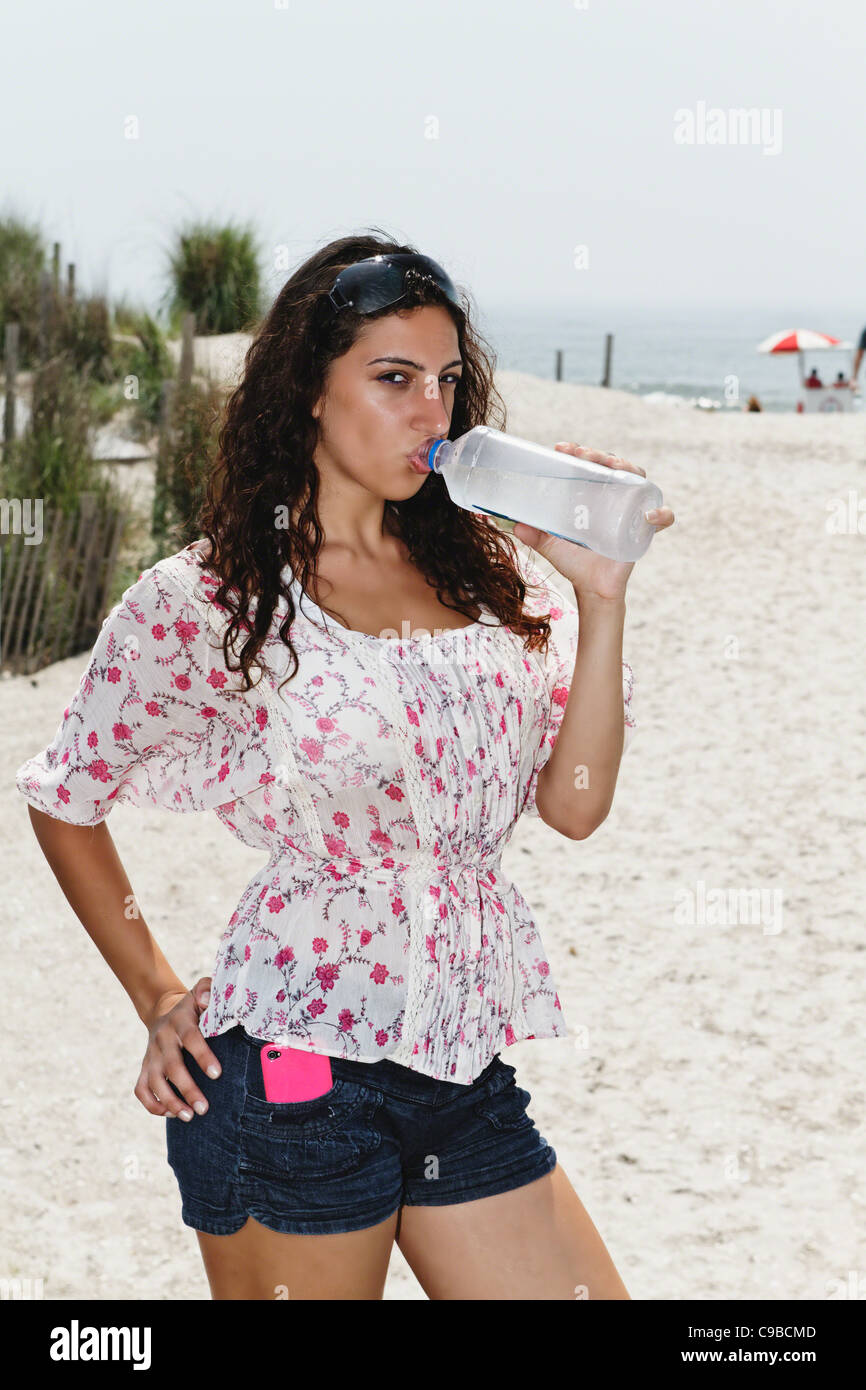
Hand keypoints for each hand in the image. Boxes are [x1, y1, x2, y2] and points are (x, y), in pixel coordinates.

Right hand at [134, 977, 220, 1120]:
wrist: (164, 1010)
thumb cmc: (193, 1006)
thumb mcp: (201, 991)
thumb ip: (209, 989)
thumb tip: (208, 999)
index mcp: (181, 1022)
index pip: (191, 1038)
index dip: (203, 1056)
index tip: (217, 1074)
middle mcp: (163, 1040)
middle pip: (172, 1067)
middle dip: (187, 1089)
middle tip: (204, 1108)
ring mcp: (151, 1055)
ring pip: (154, 1082)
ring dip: (170, 1102)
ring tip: (188, 1117)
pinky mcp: (144, 1067)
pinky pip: (141, 1089)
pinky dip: (152, 1104)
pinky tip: (170, 1114)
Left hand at [512, 441, 674, 602]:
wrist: (593, 588)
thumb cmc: (575, 562)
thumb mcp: (551, 545)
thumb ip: (533, 535)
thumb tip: (514, 525)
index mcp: (593, 494)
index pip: (590, 464)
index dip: (579, 452)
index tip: (561, 448)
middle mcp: (615, 497)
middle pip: (615, 466)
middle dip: (600, 454)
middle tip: (582, 454)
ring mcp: (632, 510)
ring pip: (640, 479)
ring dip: (630, 468)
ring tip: (613, 467)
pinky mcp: (645, 531)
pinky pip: (663, 517)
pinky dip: (662, 514)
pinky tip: (649, 515)